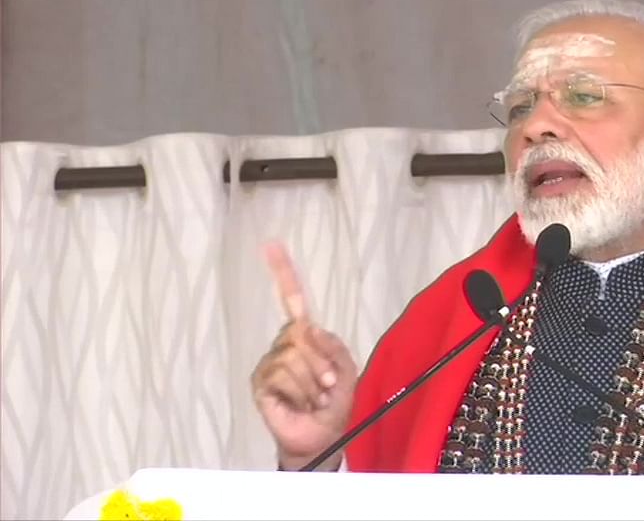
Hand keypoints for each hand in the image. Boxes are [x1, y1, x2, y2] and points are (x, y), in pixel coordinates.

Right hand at [250, 241, 356, 470]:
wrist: (323, 436)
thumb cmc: (334, 403)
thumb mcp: (345, 369)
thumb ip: (332, 345)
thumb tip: (309, 328)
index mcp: (304, 336)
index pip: (292, 298)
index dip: (283, 272)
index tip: (271, 244)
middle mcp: (283, 344)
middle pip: (300, 332)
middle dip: (321, 361)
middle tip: (328, 385)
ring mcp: (269, 363)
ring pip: (292, 355)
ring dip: (313, 381)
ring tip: (316, 398)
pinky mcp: (260, 383)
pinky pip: (281, 373)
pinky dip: (300, 391)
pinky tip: (302, 403)